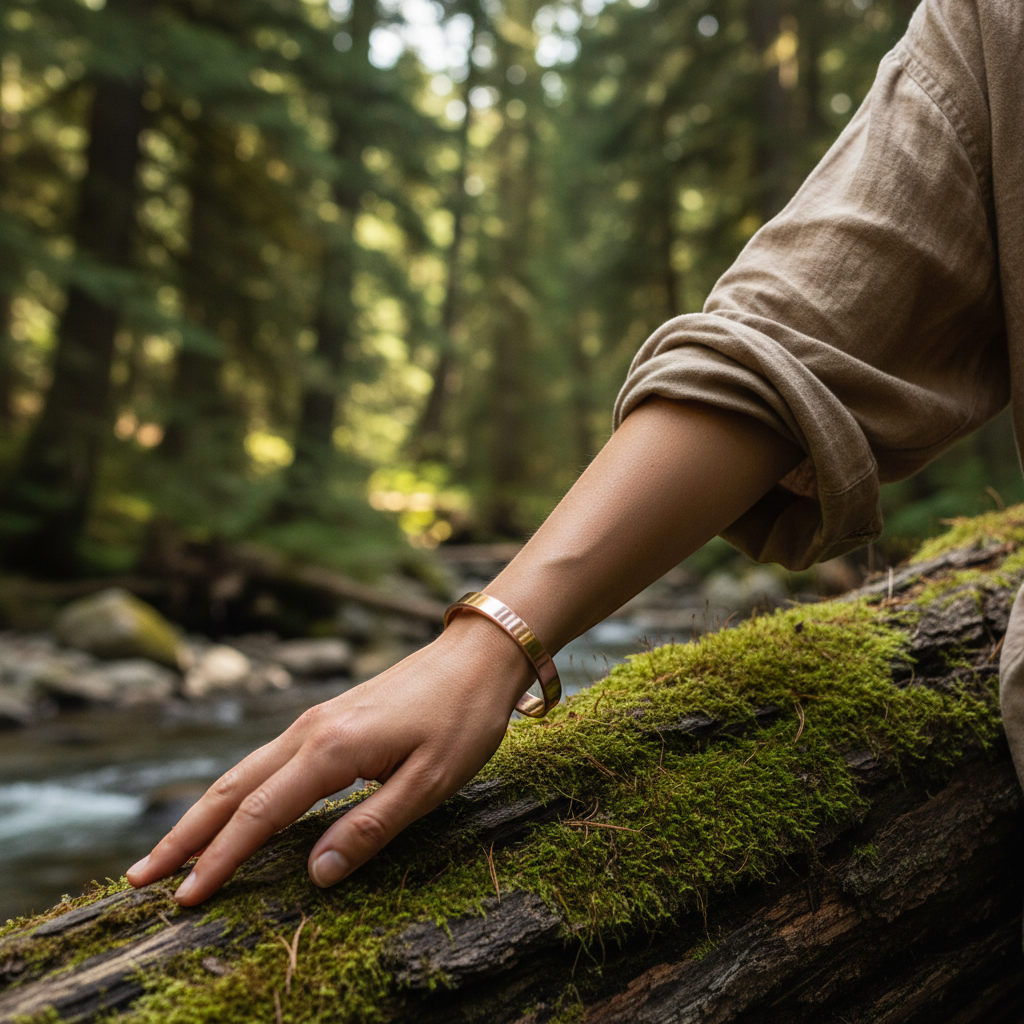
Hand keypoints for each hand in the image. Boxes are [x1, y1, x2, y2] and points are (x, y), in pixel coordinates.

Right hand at [126, 616, 532, 904]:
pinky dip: (236, 791)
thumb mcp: (430, 782)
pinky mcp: (328, 719)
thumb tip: (317, 873)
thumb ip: (371, 827)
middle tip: (140, 879)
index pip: (259, 814)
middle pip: (232, 788)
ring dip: (204, 813)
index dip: (220, 860)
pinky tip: (233, 809)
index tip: (183, 899)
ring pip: (244, 771)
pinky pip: (267, 760)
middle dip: (185, 836)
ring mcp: (316, 720)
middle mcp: (311, 731)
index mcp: (331, 749)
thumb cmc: (462, 719)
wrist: (477, 656)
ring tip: (172, 851)